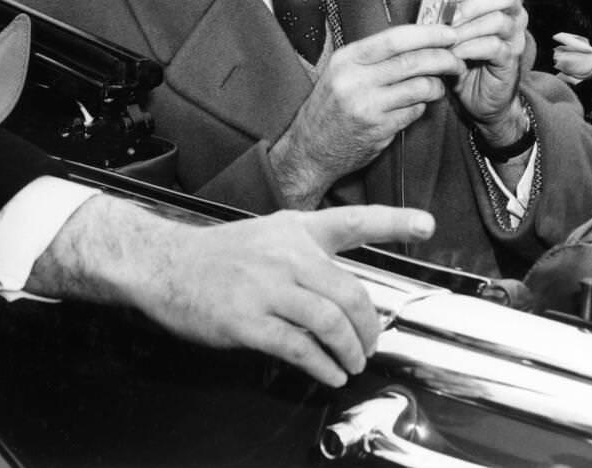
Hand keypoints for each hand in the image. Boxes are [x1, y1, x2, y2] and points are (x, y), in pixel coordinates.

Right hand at [28, 196, 434, 386]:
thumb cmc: (217, 255)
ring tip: (353, 361)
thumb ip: (305, 255)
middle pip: (350, 291)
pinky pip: (300, 348)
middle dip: (369, 326)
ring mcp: (267, 287)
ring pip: (330, 322)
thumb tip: (343, 292)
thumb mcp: (267, 236)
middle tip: (372, 342)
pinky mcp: (248, 321)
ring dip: (351, 349)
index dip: (394, 221)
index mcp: (295, 230)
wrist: (164, 264)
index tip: (427, 224)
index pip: (353, 220)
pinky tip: (330, 372)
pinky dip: (323, 365)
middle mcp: (286, 254)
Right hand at [269, 23, 465, 206]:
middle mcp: (354, 80)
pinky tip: (416, 106)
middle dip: (443, 58)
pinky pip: (414, 111)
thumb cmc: (330, 108)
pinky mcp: (378, 129)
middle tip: (457, 60)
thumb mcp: (342, 72)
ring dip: (437, 86)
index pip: (394, 38)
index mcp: (347, 59)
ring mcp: (366, 105)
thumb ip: (373, 57)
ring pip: (419, 86)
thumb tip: (417, 40)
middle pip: (412, 61)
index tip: (448, 33)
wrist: (310, 149)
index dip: (427, 33)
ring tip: (438, 86)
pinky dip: (422, 107)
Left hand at [447, 0, 528, 132]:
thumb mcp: (450, 31)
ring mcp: (515, 38)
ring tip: (448, 39)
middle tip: (450, 17)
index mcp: (497, 2)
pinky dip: (471, 48)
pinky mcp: (511, 60)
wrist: (478, 97)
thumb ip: (443, 12)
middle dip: (474, 3)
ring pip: (499, 21)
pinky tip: (457, 54)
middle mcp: (513, 16)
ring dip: (468, 29)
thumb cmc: (462, 58)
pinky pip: (495, 47)